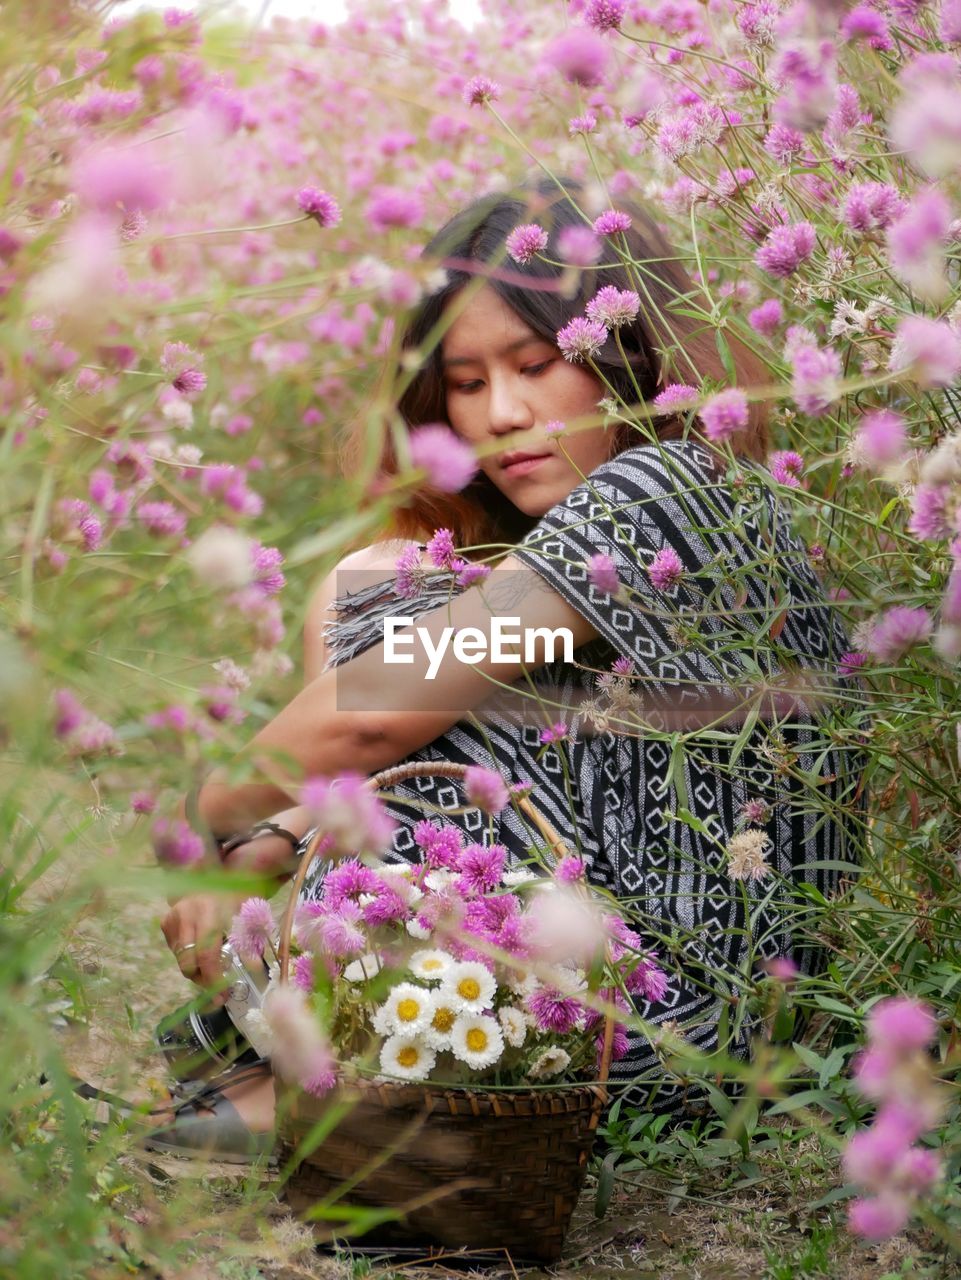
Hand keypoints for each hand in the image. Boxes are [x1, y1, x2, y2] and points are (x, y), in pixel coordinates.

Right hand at [160, 889, 245, 1003]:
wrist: (212, 877)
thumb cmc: (234, 896)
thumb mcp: (246, 913)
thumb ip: (248, 940)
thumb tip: (255, 970)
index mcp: (208, 910)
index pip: (207, 953)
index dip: (214, 977)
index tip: (224, 994)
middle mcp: (185, 914)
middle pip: (188, 962)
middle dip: (203, 980)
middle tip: (219, 990)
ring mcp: (172, 919)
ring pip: (181, 960)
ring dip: (197, 971)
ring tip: (214, 970)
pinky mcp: (165, 924)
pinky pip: (176, 952)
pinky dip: (190, 958)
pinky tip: (202, 952)